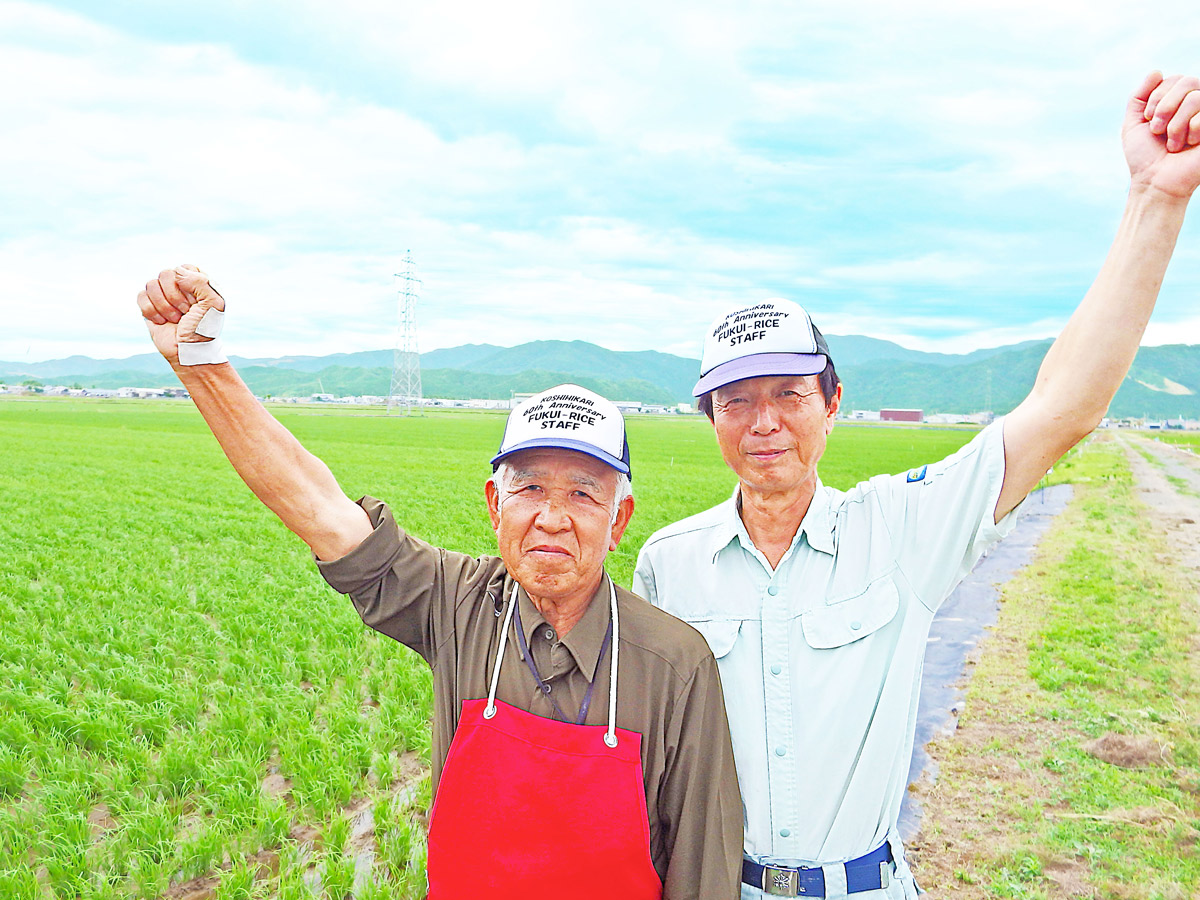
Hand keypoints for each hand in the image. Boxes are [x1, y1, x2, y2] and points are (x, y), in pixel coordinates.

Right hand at [137, 265, 225, 363]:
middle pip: (165, 274)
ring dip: (164, 306)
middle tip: (185, 312)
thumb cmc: (204, 329)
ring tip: (175, 319)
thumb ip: (201, 282)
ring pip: (151, 284)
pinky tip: (162, 321)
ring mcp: (163, 295)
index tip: (196, 302)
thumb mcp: (213, 304)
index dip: (188, 285)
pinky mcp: (149, 306)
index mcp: (197, 282)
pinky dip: (151, 311)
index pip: (184, 268)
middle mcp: (179, 286)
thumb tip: (177, 271)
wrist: (189, 351)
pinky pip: (141, 296)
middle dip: (175, 297)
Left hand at [1124, 71, 1199, 199]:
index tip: (1148, 120)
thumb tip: (1157, 71)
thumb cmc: (1145, 155)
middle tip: (1157, 131)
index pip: (1173, 78)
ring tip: (1172, 143)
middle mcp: (1196, 105)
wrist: (1155, 181)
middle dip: (1164, 107)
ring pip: (1196, 98)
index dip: (1156, 97)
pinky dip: (1191, 131)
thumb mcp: (1133, 123)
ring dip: (1175, 125)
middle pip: (1187, 81)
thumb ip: (1140, 96)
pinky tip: (1188, 145)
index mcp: (1178, 101)